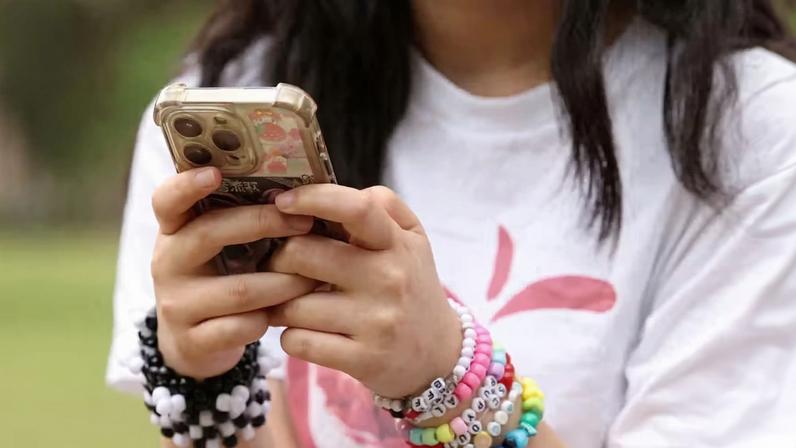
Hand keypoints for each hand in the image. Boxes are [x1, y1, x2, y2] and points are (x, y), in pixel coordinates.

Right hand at [150, 167, 317, 378]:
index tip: (215, 173)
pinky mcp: (193, 341)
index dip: (187, 185)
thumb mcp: (219, 247)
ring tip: (315, 276)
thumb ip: (240, 218)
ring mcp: (177, 304)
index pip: (167, 201)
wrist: (195, 343)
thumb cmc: (220, 279)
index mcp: (174, 232)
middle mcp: (167, 263)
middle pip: (209, 233)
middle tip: (305, 222)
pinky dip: (271, 317)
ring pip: (239, 289)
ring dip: (284, 281)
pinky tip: (290, 312)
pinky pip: (242, 327)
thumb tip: (299, 189)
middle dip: (263, 224)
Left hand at [266, 185, 461, 397]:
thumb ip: (382, 205)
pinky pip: (298, 341)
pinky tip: (305, 331)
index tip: (282, 202)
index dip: (312, 198)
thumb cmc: (411, 286)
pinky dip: (291, 336)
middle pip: (302, 254)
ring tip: (292, 303)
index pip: (356, 208)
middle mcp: (388, 279)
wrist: (439, 355)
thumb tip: (336, 192)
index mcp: (396, 244)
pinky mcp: (362, 359)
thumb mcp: (411, 240)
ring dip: (281, 304)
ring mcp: (376, 321)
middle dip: (280, 259)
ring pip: (293, 304)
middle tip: (282, 266)